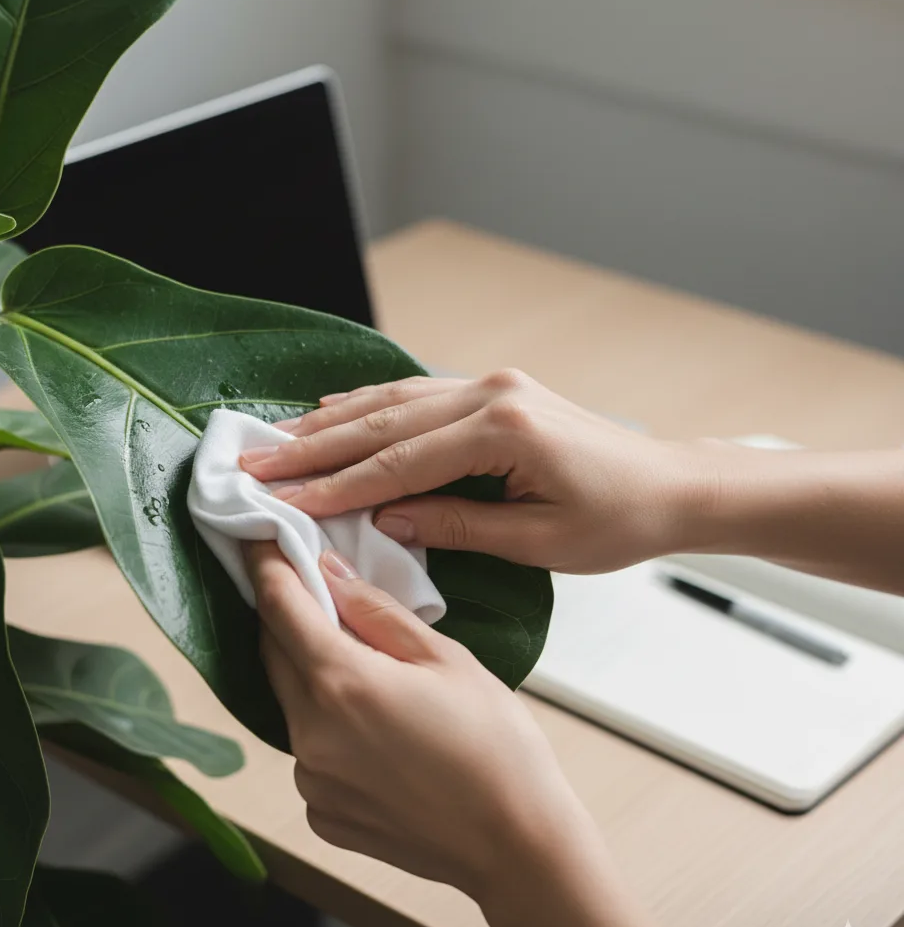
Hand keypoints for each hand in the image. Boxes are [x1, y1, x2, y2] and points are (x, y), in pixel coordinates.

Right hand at [240, 370, 707, 573]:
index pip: (399, 462)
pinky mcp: (495, 391)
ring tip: (278, 439)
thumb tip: (387, 519)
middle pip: (384, 421)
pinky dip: (371, 405)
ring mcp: (492, 385)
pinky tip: (335, 412)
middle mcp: (491, 394)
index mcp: (504, 431)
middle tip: (254, 462)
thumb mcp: (539, 541)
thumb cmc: (618, 520)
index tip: (285, 503)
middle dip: (315, 448)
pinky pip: (417, 394)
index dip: (338, 487)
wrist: (671, 485)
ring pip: (394, 399)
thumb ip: (457, 525)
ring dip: (333, 422)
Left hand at [246, 542, 721, 926]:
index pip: (279, 606)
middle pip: (274, 654)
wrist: (517, 845)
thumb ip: (377, 613)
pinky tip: (376, 732)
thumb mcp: (446, 659)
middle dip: (286, 616)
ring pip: (291, 704)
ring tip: (364, 669)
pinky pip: (309, 753)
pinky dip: (327, 729)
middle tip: (313, 591)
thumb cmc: (495, 746)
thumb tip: (330, 572)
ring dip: (311, 675)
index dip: (267, 566)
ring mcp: (312, 780)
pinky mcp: (322, 813)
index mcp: (340, 683)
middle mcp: (310, 733)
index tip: (263, 541)